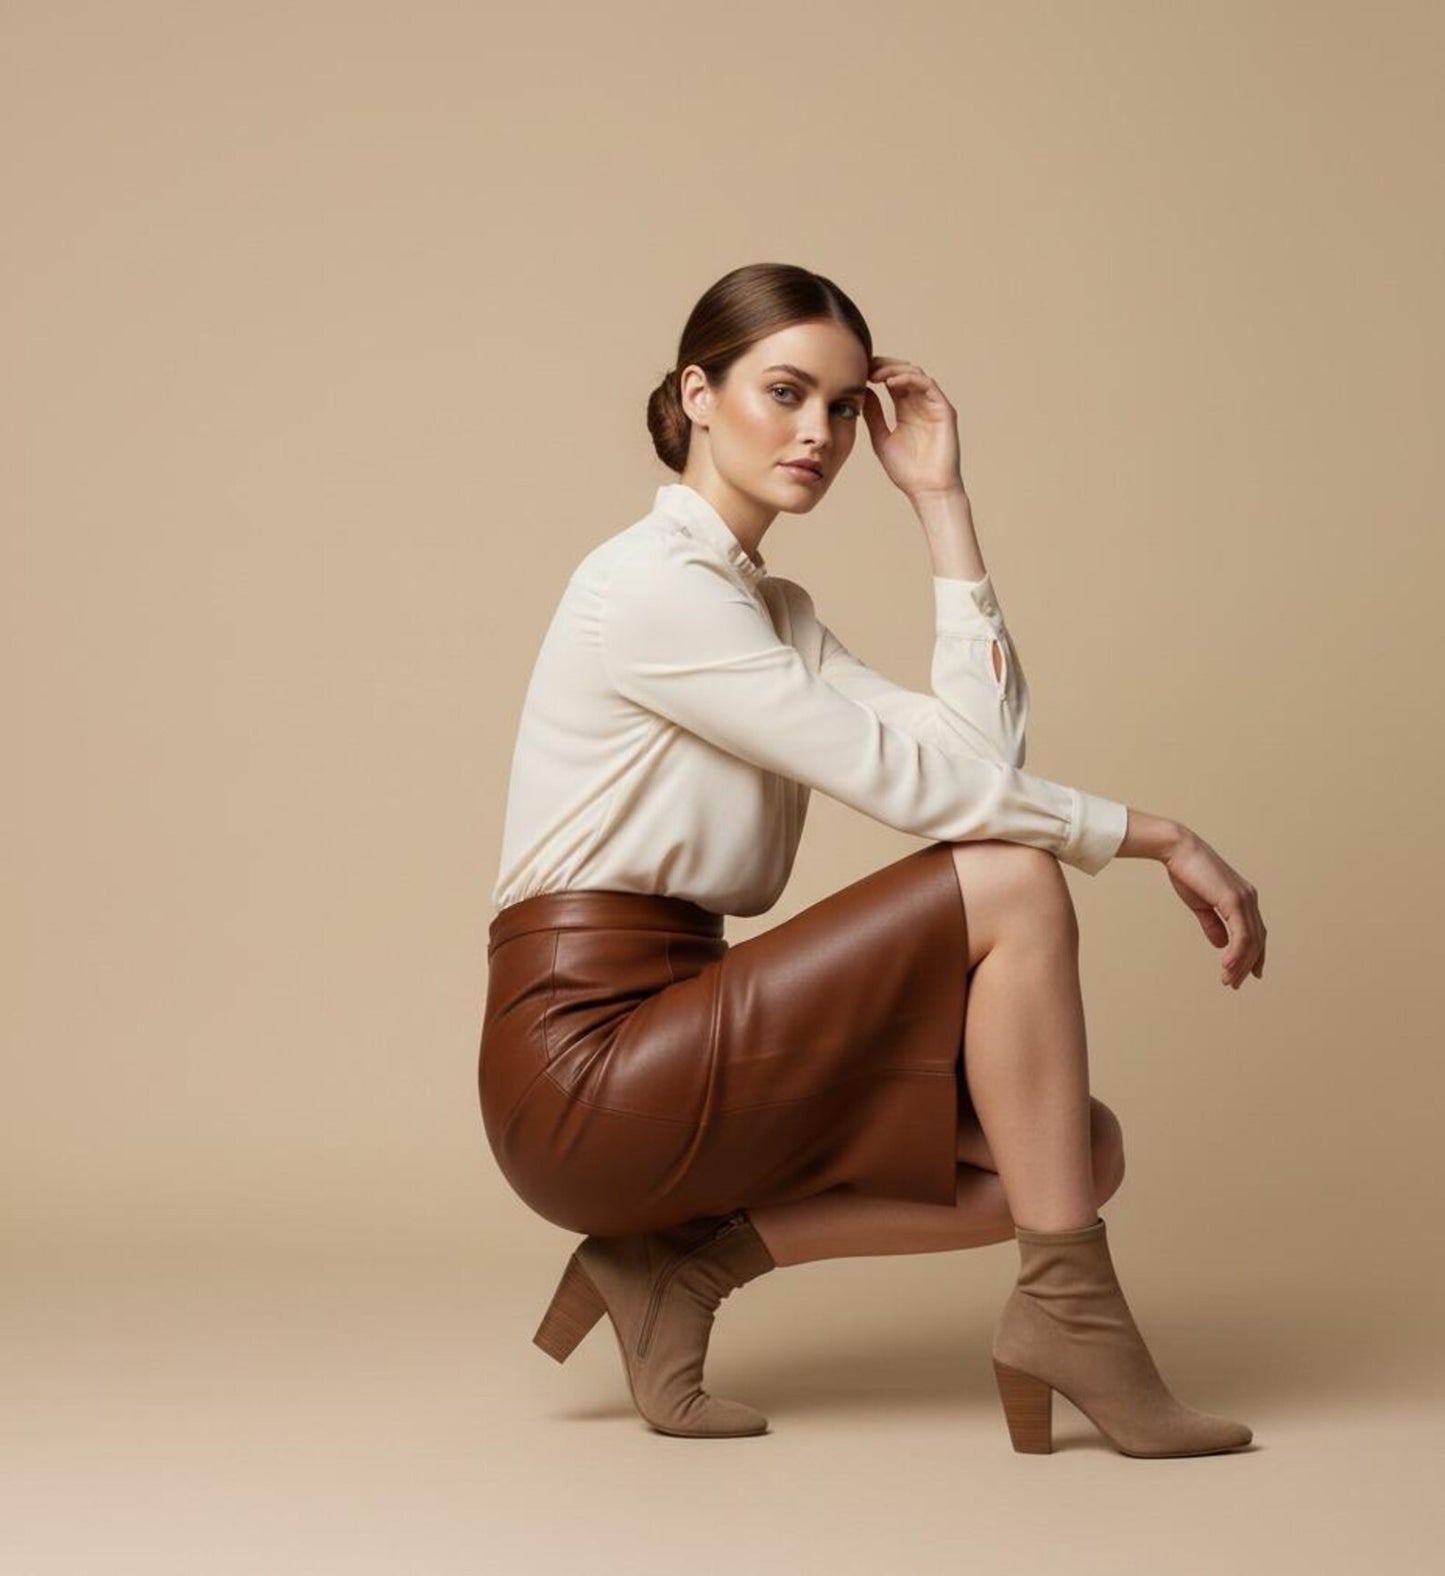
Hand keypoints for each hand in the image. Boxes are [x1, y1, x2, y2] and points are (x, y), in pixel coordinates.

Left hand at [862, 355, 963, 498]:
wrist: (927, 490)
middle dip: (884, 365)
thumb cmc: (906, 471)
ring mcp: (934, 406)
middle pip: (904, 372)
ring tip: (875, 374)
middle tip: (865, 366)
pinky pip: (928, 386)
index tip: (858, 371)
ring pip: (916, 374)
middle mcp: (921, 404)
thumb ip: (874, 415)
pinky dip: (910, 380)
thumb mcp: (881, 438)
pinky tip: (891, 383)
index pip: (892, 380)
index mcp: (906, 409)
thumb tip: (862, 392)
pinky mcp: (945, 411)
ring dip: (895, 370)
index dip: (877, 371)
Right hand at [1163, 828, 1267, 988]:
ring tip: (1229, 980)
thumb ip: (1213, 924)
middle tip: (1234, 983)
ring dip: (1240, 963)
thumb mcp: (1201, 905)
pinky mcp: (1234, 900)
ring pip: (1251, 940)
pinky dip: (1236, 952)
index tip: (1248, 974)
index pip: (1255, 932)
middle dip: (1247, 965)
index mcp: (1243, 898)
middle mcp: (1249, 898)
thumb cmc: (1186, 872)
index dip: (1254, 955)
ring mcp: (1244, 899)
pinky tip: (1226, 965)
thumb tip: (1221, 944)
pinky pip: (1241, 933)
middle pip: (1257, 940)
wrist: (1177, 850)